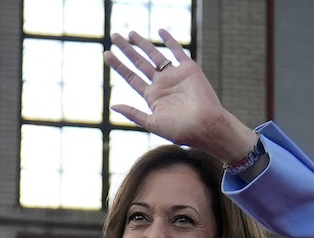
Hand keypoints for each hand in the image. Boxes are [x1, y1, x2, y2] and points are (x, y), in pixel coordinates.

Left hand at [104, 29, 256, 164]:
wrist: (206, 126)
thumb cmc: (180, 130)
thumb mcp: (152, 123)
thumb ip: (133, 114)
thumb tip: (112, 106)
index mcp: (152, 97)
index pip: (131, 77)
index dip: (119, 65)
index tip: (107, 54)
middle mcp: (162, 84)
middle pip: (139, 63)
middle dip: (127, 50)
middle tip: (114, 36)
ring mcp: (174, 76)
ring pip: (155, 55)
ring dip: (143, 43)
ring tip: (130, 33)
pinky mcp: (189, 69)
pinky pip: (177, 51)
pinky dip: (170, 41)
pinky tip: (160, 31)